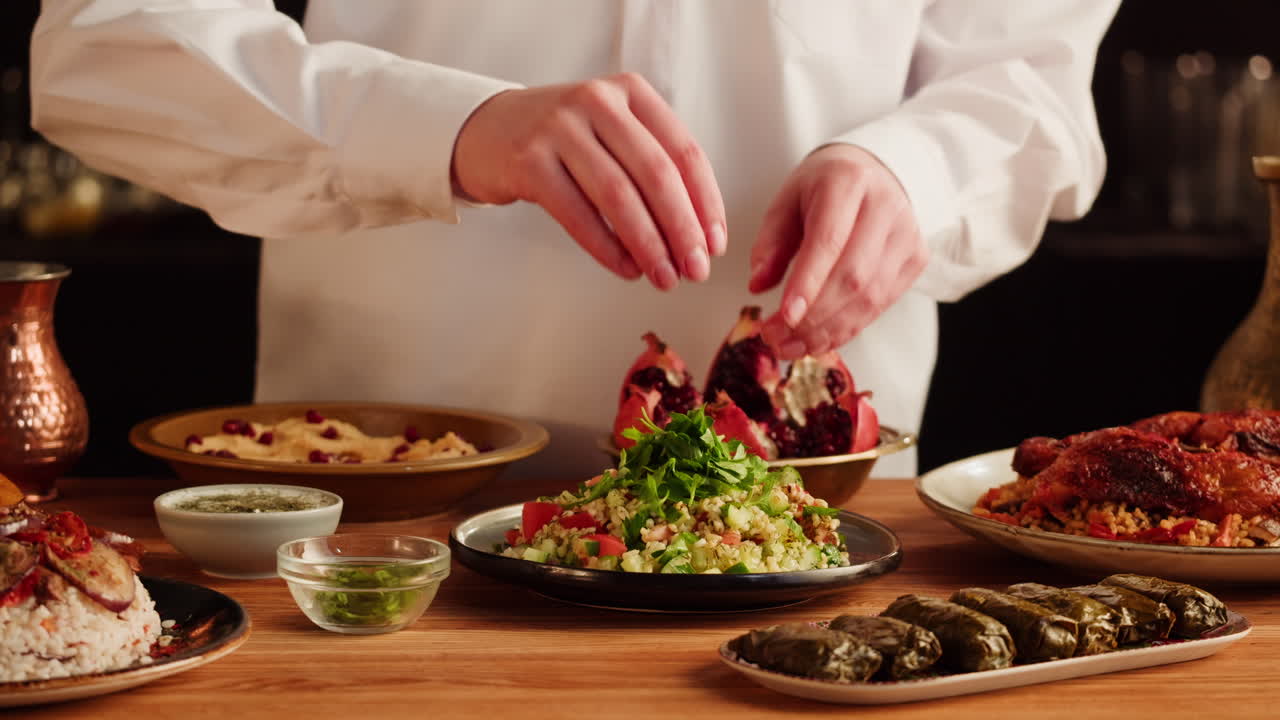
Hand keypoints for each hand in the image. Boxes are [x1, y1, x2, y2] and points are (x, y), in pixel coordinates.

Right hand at [451, 74, 726, 289]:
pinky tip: (626, 269)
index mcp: (631, 92)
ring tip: (664, 278)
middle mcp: (598, 101)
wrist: (486, 131)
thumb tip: (697, 235)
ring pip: (619, 195)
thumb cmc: (563, 142)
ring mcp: (560, 128)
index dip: (706, 203)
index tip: (715, 244)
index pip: (684, 151)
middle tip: (695, 270)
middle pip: (656, 174)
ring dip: (648, 245)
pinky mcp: (529, 160)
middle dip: (682, 229)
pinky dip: (607, 248)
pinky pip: (578, 213)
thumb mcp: (613, 133)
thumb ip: (653, 167)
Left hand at [748, 144, 927, 358]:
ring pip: (869, 297)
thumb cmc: (824, 188)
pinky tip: (817, 340)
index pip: (829, 241)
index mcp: (848, 182)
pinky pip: (881, 305)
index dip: (807, 284)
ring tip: (790, 346)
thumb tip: (757, 285)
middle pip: (853, 276)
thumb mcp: (787, 202)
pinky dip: (847, 328)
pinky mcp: (916, 259)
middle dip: (812, 317)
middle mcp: (886, 207)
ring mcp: (907, 235)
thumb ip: (770, 243)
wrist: (874, 172)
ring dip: (827, 330)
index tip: (783, 317)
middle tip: (775, 338)